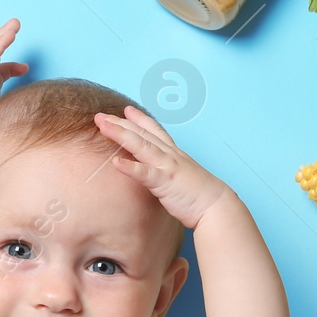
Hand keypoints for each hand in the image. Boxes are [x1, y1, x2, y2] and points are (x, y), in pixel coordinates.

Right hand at [0, 18, 27, 124]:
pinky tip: (11, 33)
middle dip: (5, 37)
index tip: (26, 69)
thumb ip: (7, 106)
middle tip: (15, 26)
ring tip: (15, 23)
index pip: (0, 69)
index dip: (14, 67)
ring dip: (5, 33)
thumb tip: (21, 113)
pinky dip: (2, 42)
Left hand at [94, 107, 233, 227]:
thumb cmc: (199, 195)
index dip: (140, 119)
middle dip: (120, 123)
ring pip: (140, 145)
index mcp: (174, 154)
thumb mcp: (182, 176)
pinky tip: (115, 162)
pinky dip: (130, 167)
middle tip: (100, 115)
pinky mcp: (164, 182)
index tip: (126, 110)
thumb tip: (160, 172)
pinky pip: (144, 173)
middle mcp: (169, 155)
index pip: (154, 131)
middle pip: (141, 134)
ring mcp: (167, 166)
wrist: (216, 206)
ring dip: (120, 134)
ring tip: (102, 126)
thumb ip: (169, 170)